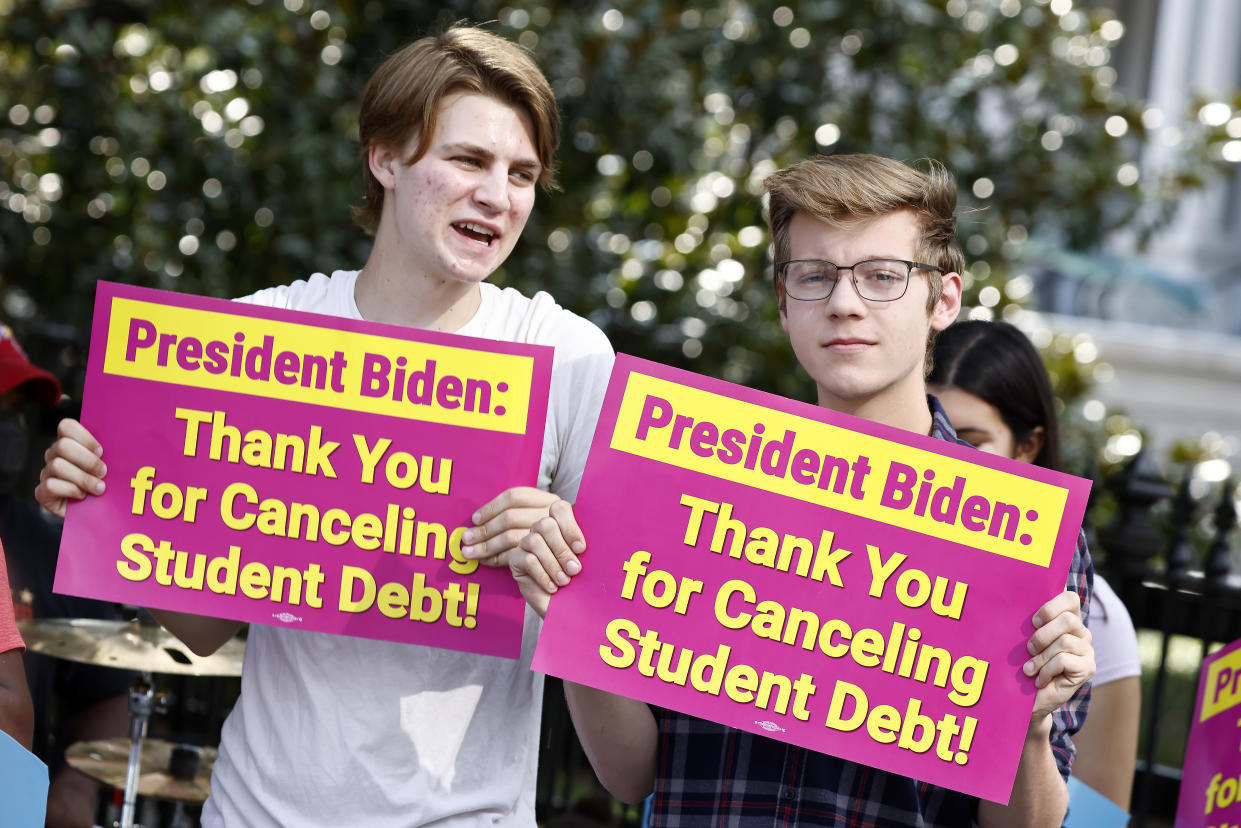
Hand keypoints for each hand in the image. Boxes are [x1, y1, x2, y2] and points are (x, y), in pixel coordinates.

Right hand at [35, 418, 105, 517]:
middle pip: (62, 446)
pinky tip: (82, 496)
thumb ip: (110, 454)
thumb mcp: (110, 467)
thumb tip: (126, 444)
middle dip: (87, 460)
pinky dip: (70, 490)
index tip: (101, 452)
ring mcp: (46, 474)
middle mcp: (54, 456)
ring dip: (83, 478)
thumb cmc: (105, 484)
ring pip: (57, 466)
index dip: (84, 437)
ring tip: (98, 488)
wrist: (96, 513)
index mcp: (70, 443)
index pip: (66, 426)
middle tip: (103, 472)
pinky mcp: (42, 493)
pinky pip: (51, 485)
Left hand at [461, 486, 559, 566]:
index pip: (514, 497)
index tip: (475, 519)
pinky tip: (485, 561)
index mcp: (549, 501)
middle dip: (484, 530)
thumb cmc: (553, 542)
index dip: (491, 507)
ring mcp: (551, 535)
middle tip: (465, 539)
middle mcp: (551, 514)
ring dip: (486, 546)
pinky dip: (497, 558)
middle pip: (509, 517)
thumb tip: (476, 519)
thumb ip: (519, 515)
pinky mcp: (546, 555)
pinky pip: (515, 555)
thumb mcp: (542, 520)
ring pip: (510, 536)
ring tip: (469, 553)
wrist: (576, 566)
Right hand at [511, 500, 584, 617]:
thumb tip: (589, 531)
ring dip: (553, 563)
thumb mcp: (587, 560)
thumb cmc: (580, 583)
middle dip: (562, 548)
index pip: (559, 509)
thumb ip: (582, 544)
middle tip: (575, 569)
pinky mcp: (516, 560)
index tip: (582, 549)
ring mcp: (526, 543)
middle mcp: (541, 530)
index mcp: (560, 524)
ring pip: (534, 541)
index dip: (570, 527)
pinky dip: (543, 574)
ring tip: (565, 581)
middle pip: (546, 524)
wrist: (569, 609)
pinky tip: (553, 587)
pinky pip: (528, 560)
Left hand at [1023, 590, 1093, 720]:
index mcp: (1067, 618)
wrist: (1030, 698)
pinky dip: (1046, 670)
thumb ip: (1030, 620)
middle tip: (1029, 648)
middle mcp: (1081, 631)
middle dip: (1043, 634)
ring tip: (1030, 668)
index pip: (1070, 598)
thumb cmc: (1025, 662)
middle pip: (1068, 619)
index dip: (1051, 606)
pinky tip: (1040, 679)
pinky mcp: (1088, 667)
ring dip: (1041, 656)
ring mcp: (1087, 649)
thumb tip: (1018, 594)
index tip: (1033, 621)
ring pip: (1064, 641)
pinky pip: (1064, 660)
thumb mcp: (1024, 638)